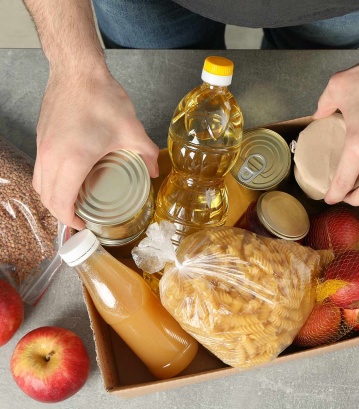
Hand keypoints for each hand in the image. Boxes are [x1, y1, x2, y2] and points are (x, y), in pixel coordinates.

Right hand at [33, 68, 158, 229]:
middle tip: (81, 217)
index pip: (61, 202)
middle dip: (62, 213)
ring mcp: (42, 147)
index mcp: (72, 161)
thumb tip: (155, 172)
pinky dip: (50, 182)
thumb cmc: (102, 99)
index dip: (70, 220)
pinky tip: (68, 179)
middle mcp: (50, 157)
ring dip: (54, 198)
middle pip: (46, 197)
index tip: (83, 225)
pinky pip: (40, 169)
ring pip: (39, 184)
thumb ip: (146, 154)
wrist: (77, 71)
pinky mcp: (40, 138)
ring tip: (74, 201)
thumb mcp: (131, 130)